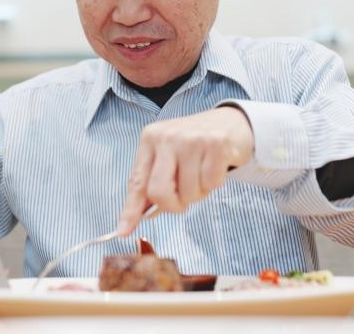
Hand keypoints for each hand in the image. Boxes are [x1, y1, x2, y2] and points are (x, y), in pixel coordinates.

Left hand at [117, 107, 253, 235]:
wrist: (231, 122)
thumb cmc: (195, 145)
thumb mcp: (169, 157)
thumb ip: (154, 182)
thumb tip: (139, 216)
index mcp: (150, 139)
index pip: (138, 182)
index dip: (130, 210)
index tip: (122, 232)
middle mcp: (167, 136)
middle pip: (159, 192)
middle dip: (173, 205)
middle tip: (183, 197)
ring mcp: (191, 139)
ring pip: (188, 192)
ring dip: (198, 192)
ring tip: (202, 173)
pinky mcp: (215, 143)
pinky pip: (211, 184)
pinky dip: (214, 183)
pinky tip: (215, 166)